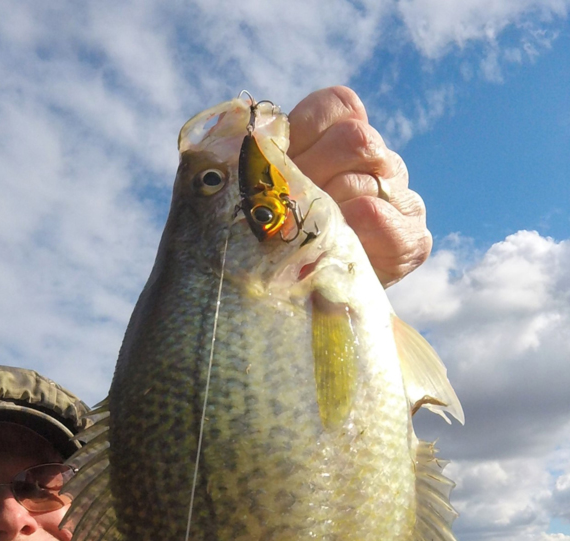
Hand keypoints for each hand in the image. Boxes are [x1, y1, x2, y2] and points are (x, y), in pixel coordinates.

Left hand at [287, 86, 431, 286]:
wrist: (308, 306)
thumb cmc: (279, 244)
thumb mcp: (268, 193)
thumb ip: (268, 160)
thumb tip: (254, 138)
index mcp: (349, 142)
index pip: (341, 105)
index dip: (305, 131)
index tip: (280, 165)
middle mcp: (382, 164)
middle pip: (355, 139)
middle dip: (312, 173)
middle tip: (287, 208)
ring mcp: (403, 200)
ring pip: (364, 179)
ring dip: (325, 208)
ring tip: (305, 234)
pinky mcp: (414, 240)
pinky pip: (379, 217)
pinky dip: (350, 227)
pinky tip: (335, 242)